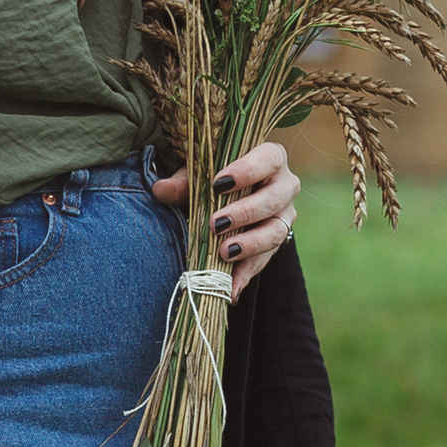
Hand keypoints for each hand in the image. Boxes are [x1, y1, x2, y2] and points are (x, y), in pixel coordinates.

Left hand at [151, 137, 300, 295]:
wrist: (231, 193)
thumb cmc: (216, 174)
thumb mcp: (199, 172)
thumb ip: (184, 180)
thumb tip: (160, 190)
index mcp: (271, 158)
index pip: (268, 159)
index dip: (247, 171)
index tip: (219, 184)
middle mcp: (285, 186)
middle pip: (273, 199)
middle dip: (245, 213)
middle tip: (216, 224)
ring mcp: (284, 216)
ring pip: (276, 232)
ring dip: (250, 245)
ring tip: (224, 253)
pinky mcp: (276, 242)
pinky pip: (265, 260)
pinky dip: (246, 274)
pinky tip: (231, 288)